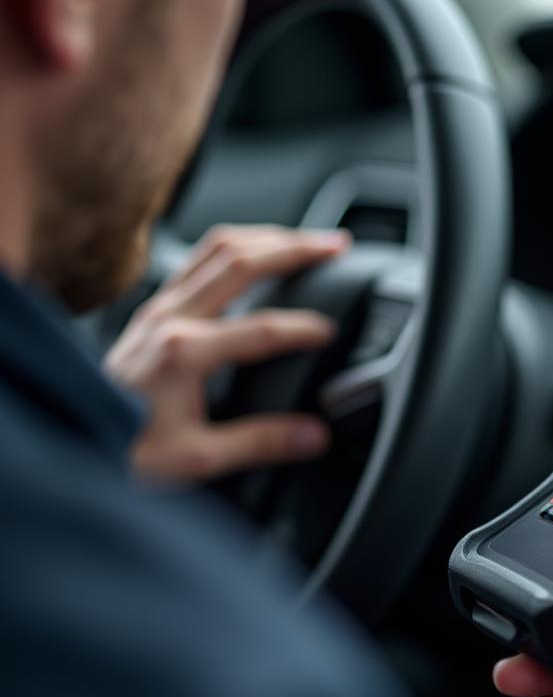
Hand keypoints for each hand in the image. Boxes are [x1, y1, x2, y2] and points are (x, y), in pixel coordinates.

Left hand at [105, 225, 349, 482]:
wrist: (72, 434)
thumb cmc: (125, 447)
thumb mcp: (197, 458)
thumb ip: (260, 443)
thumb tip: (313, 436)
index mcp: (185, 352)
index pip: (263, 328)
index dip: (305, 328)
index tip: (333, 333)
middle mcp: (170, 317)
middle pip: (242, 262)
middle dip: (295, 249)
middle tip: (336, 247)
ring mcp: (158, 306)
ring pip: (219, 247)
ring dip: (268, 238)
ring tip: (307, 240)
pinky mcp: (152, 308)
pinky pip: (200, 258)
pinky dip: (238, 247)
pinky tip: (258, 253)